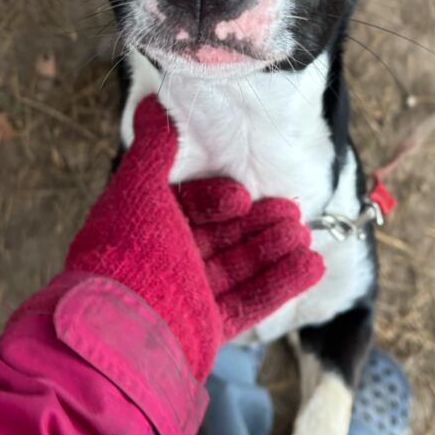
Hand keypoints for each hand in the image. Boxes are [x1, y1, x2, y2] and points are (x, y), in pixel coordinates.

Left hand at [65, 97, 323, 379]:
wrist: (122, 331)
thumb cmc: (128, 254)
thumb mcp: (138, 190)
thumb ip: (153, 149)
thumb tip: (152, 103)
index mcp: (145, 229)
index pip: (190, 208)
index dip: (217, 198)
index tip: (240, 196)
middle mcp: (165, 262)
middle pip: (222, 237)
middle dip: (258, 223)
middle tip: (292, 211)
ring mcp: (187, 298)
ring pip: (240, 268)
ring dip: (275, 250)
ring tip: (306, 235)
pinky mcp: (206, 329)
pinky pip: (250, 302)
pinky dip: (281, 284)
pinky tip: (312, 266)